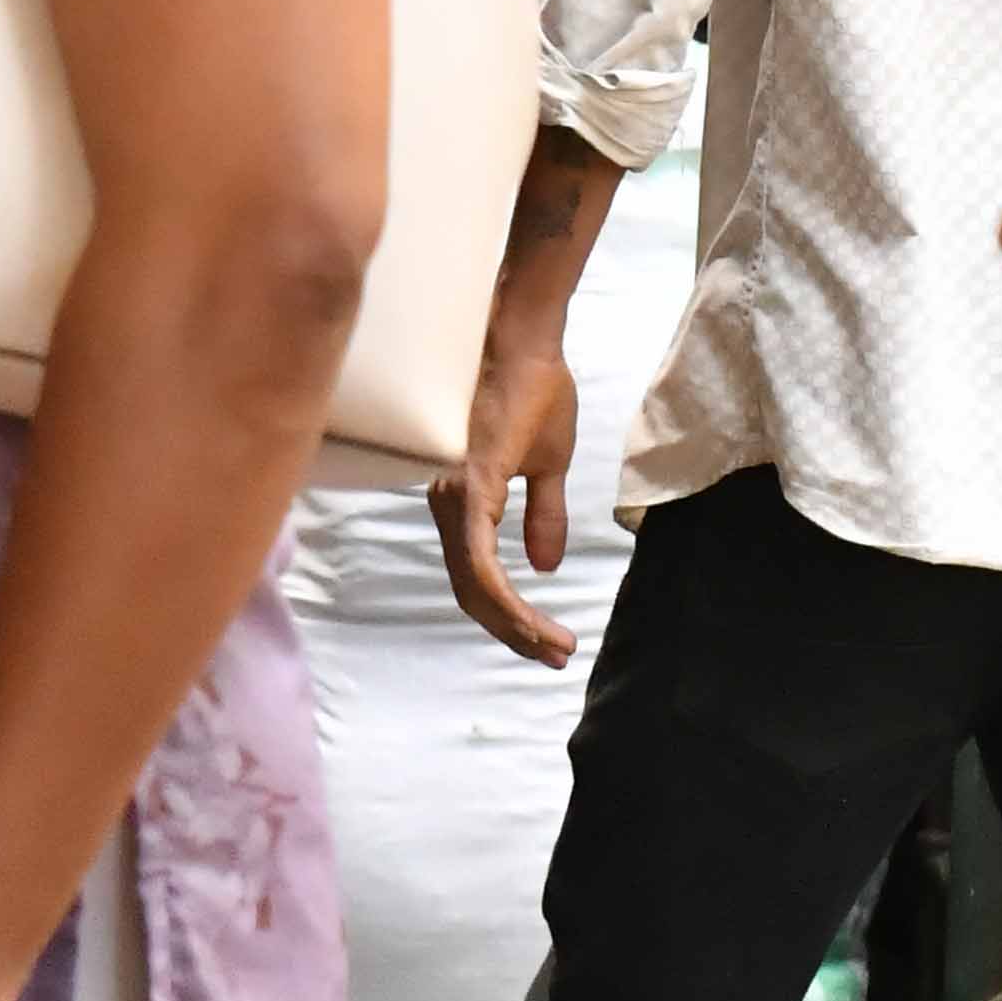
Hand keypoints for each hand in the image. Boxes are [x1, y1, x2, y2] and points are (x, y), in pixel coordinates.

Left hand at [437, 290, 584, 666]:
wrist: (529, 344)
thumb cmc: (535, 391)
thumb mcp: (547, 465)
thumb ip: (543, 517)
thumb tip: (546, 567)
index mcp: (462, 500)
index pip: (477, 575)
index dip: (508, 615)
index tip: (547, 643)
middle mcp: (447, 502)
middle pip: (472, 589)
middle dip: (513, 631)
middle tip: (554, 656)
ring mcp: (455, 496)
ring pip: (475, 583)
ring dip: (514, 623)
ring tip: (554, 646)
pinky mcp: (471, 485)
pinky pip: (480, 557)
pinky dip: (505, 596)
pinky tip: (531, 619)